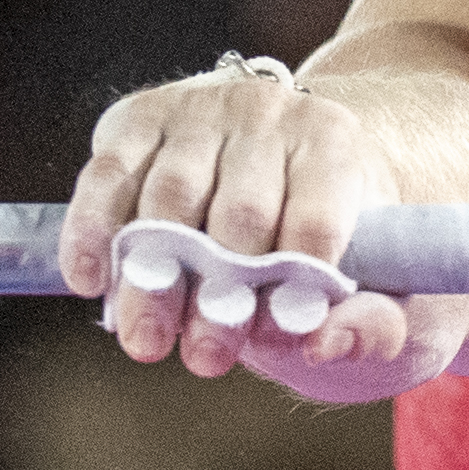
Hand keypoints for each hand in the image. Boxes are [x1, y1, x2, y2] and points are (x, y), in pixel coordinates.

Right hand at [58, 69, 418, 386]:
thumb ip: (374, 317)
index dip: (291, 289)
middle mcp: (270, 113)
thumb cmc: (337, 227)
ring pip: (168, 198)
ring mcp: (201, 109)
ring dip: (152, 279)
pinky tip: (90, 282)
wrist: (291, 148)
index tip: (270, 341)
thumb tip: (326, 344)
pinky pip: (108, 175)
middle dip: (219, 296)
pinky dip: (93, 230)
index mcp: (336, 144)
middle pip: (240, 214)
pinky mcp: (141, 116)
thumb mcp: (378, 273)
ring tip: (147, 341)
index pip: (315, 223)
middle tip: (204, 360)